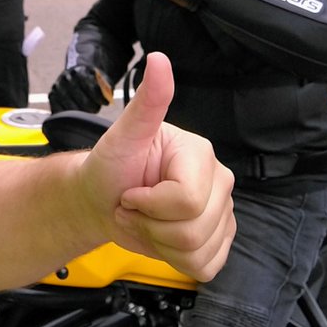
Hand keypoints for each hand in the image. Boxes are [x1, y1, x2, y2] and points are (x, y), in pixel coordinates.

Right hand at [48, 65, 110, 113]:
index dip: (102, 99)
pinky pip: (61, 113)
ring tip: (86, 109)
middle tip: (95, 107)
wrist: (77, 73)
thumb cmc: (93, 80)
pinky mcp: (52, 96)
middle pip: (85, 103)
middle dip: (93, 108)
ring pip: (73, 110)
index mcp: (80, 71)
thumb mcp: (103, 80)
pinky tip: (76, 112)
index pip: (94, 90)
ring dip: (82, 113)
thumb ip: (106, 89)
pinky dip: (69, 116)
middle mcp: (66, 78)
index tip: (106, 102)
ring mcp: (57, 87)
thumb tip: (106, 100)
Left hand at [78, 52, 235, 281]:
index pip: (187, 199)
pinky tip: (160, 237)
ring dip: (159, 243)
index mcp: (200, 153)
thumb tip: (159, 59)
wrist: (103, 200)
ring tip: (145, 220)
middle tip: (134, 206)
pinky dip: (174, 259)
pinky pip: (205, 267)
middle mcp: (220, 181)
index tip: (131, 191)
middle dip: (151, 225)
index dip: (150, 204)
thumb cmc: (111, 166)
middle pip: (194, 229)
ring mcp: (223, 212)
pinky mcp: (219, 239)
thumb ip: (146, 102)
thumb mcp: (122, 134)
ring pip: (199, 251)